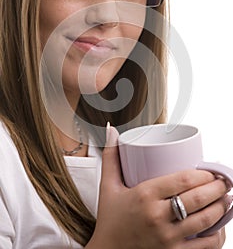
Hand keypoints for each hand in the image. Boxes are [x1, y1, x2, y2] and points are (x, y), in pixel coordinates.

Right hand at [86, 126, 227, 248]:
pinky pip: (204, 247)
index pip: (182, 180)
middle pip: (197, 198)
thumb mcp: (108, 186)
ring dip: (221, 207)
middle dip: (217, 188)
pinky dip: (217, 236)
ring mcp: (167, 238)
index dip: (203, 174)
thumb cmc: (110, 219)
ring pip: (205, 220)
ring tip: (226, 198)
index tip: (209, 171)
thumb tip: (111, 131)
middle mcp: (157, 216)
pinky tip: (219, 226)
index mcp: (144, 195)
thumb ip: (111, 158)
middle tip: (223, 182)